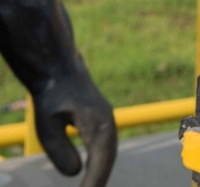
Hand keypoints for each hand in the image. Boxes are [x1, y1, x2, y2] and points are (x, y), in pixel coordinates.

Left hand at [33, 71, 116, 186]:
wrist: (59, 68)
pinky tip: (90, 171)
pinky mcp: (101, 119)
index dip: (93, 183)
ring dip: (100, 172)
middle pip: (108, 159)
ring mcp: (107, 120)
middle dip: (99, 180)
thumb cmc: (50, 95)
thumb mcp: (47, 126)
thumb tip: (75, 174)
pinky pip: (104, 145)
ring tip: (90, 186)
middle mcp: (108, 123)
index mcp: (98, 125)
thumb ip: (61, 151)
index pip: (100, 162)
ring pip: (108, 152)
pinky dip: (100, 161)